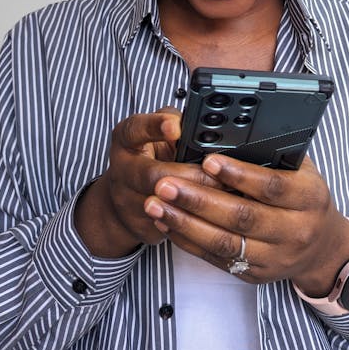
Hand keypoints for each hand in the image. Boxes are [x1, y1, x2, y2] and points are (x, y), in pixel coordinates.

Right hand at [74, 109, 220, 258]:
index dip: (156, 127)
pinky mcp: (143, 227)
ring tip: (225, 193)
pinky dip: (197, 221)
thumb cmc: (148, 156)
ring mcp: (128, 203)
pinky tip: (217, 216)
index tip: (176, 128)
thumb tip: (203, 122)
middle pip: (152, 175)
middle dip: (188, 175)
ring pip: (164, 207)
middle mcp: (123, 171)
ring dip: (196, 202)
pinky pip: (172, 226)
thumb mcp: (156, 132)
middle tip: (216, 172)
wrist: (125, 198)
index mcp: (127, 140)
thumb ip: (175, 122)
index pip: (136, 129)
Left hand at [143, 155, 348, 293]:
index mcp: (308, 197)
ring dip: (185, 223)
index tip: (208, 161)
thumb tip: (229, 134)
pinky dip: (189, 241)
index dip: (238, 174)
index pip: (272, 186)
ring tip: (156, 204)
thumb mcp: (301, 169)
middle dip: (199, 199)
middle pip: (242, 217)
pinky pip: (217, 259)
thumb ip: (271, 155)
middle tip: (166, 183)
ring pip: (225, 242)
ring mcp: (275, 257)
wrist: (323, 247)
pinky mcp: (256, 274)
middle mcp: (294, 230)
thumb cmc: (305, 196)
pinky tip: (168, 224)